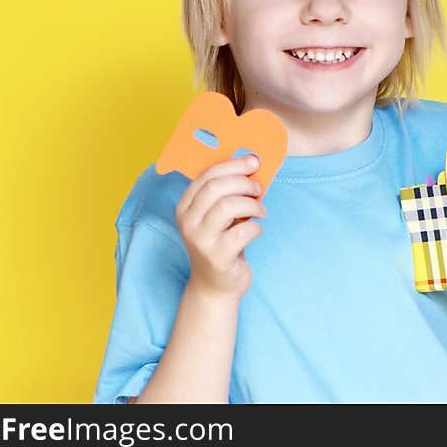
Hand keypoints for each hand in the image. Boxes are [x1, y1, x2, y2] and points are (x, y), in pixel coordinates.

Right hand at [175, 154, 266, 299]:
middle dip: (243, 182)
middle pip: (215, 187)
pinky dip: (256, 227)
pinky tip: (256, 229)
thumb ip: (227, 193)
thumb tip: (252, 164)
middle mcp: (188, 222)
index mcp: (185, 206)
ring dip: (251, 204)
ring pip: (228, 206)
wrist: (215, 285)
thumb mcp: (218, 216)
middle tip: (258, 188)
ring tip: (260, 210)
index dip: (233, 165)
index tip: (253, 161)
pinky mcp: (216, 257)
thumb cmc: (221, 242)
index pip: (206, 175)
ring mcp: (200, 240)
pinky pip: (242, 232)